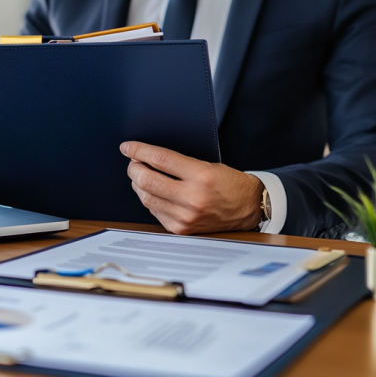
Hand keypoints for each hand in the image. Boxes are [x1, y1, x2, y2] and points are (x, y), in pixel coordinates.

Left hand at [120, 141, 263, 234]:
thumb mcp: (207, 165)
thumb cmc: (228, 183)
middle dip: (133, 168)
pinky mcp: (181, 229)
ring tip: (141, 176)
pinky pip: (153, 212)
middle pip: (147, 180)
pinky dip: (149, 199)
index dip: (139, 151)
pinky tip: (153, 192)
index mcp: (201, 176)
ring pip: (146, 197)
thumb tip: (145, 157)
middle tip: (133, 162)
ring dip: (138, 184)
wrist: (248, 208)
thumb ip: (178, 162)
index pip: (160, 159)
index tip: (127, 147)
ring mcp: (186, 216)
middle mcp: (192, 198)